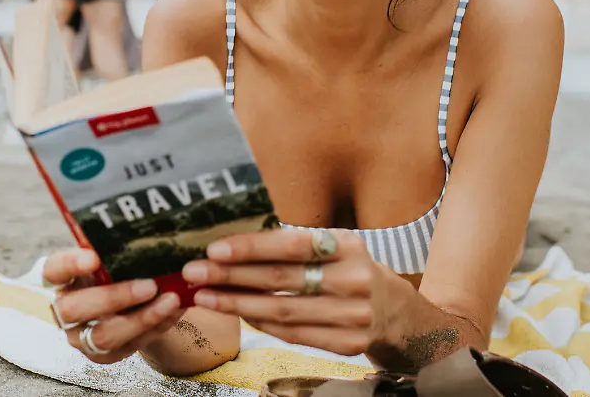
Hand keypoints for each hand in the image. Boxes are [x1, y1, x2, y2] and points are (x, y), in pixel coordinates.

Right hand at [44, 248, 184, 364]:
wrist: (129, 302)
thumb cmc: (117, 271)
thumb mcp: (112, 257)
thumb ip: (117, 250)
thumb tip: (146, 232)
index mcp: (62, 278)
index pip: (54, 269)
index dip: (70, 265)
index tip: (93, 258)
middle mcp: (65, 309)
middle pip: (75, 309)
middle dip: (114, 297)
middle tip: (149, 285)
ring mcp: (81, 336)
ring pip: (102, 336)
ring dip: (141, 319)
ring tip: (170, 301)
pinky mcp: (103, 355)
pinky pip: (129, 347)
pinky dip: (156, 328)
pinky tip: (174, 311)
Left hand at [182, 229, 388, 356]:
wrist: (394, 310)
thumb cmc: (349, 269)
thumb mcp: (332, 246)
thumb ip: (291, 248)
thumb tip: (230, 251)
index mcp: (346, 246)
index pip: (291, 246)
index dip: (251, 248)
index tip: (214, 250)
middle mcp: (353, 280)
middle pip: (280, 280)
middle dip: (231, 277)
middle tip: (194, 273)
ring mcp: (352, 315)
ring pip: (282, 312)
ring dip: (237, 304)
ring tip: (205, 296)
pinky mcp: (348, 343)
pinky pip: (292, 335)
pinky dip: (261, 324)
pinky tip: (238, 313)